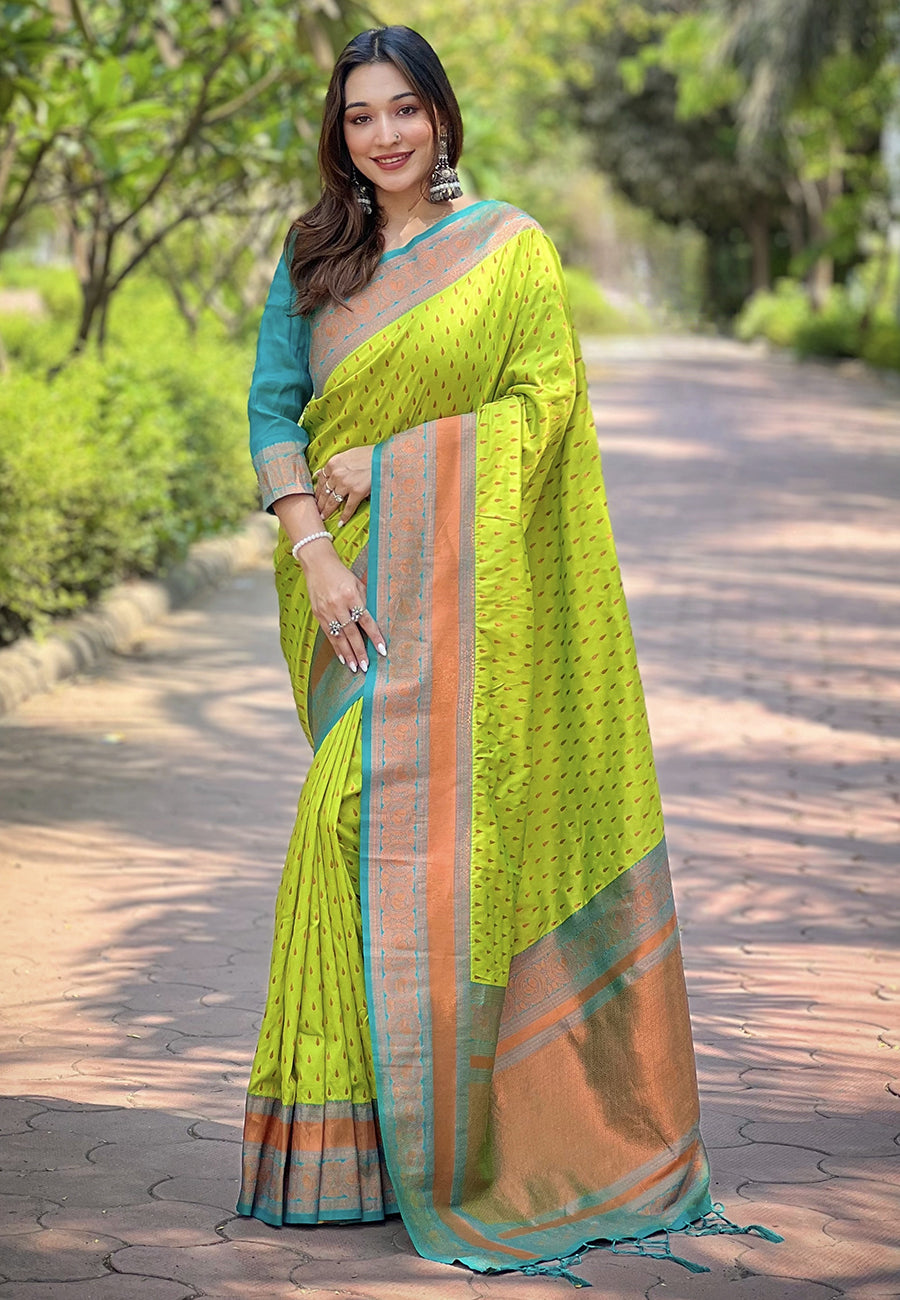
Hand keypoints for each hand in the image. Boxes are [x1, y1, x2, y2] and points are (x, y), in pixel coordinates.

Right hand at [299, 542, 385, 673]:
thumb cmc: (342, 574)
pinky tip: (342, 658)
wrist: (318, 564)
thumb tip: (374, 621)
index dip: (374, 636)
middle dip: (359, 651)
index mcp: (351, 595)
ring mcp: (327, 611)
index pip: (366, 620)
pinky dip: (336, 647)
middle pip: (352, 633)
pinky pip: (329, 634)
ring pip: (339, 637)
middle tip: (366, 666)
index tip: (382, 650)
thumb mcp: (358, 583)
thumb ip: (365, 601)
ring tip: (355, 667)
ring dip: (348, 654)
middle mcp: (338, 605)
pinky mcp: (318, 614)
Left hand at [314, 447, 373, 525]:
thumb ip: (333, 465)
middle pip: (324, 493)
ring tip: (324, 517)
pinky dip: (344, 516)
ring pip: (333, 501)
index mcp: (332, 464)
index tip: (316, 498)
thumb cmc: (367, 455)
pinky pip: (348, 508)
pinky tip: (341, 522)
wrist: (382, 457)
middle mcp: (336, 475)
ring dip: (327, 511)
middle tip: (317, 511)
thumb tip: (320, 473)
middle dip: (320, 503)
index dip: (318, 491)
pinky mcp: (357, 492)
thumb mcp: (346, 455)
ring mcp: (346, 484)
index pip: (321, 481)